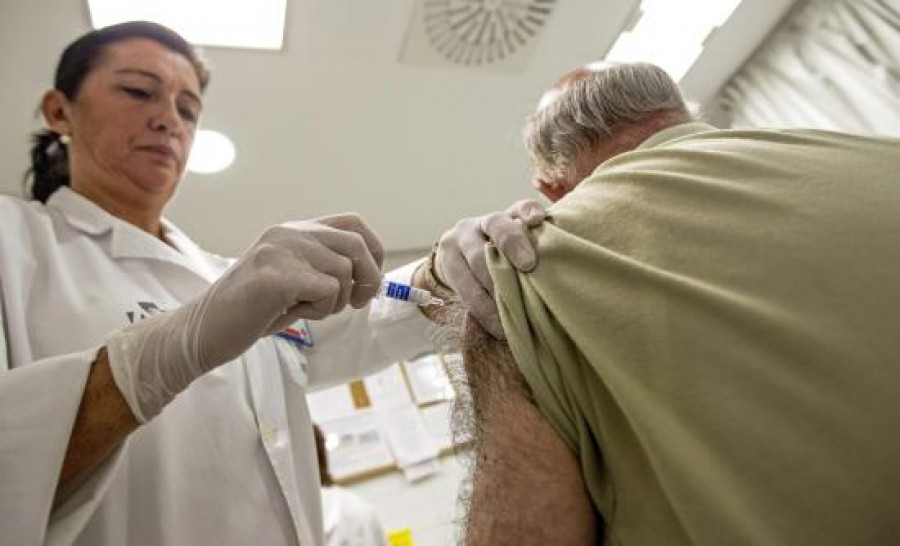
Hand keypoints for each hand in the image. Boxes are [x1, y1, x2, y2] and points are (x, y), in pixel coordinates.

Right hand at [106, 213, 383, 420]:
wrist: (203, 331)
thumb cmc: (252, 311)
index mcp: (294, 230)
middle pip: (356, 245)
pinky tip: (296, 313)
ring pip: (343, 272)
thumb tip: (371, 275)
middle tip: (352, 305)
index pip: (354, 223)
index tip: (367, 283)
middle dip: (367, 280)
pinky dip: (322, 308)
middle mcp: (288, 233)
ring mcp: (280, 250)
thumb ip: (325, 269)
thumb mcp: (294, 281)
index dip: (374, 252)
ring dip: (336, 300)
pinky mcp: (274, 275)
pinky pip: (327, 289)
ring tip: (307, 309)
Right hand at [435, 199, 544, 338]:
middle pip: (496, 227)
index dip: (528, 211)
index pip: (519, 207)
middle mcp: (480, 223)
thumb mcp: (516, 250)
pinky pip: (465, 289)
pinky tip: (498, 326)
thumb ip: (535, 252)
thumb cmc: (499, 258)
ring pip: (477, 259)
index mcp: (505, 217)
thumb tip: (564, 274)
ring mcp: (459, 241)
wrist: (456, 260)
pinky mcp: (446, 263)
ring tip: (516, 307)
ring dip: (498, 286)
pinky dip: (484, 310)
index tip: (537, 220)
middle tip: (529, 266)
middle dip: (513, 247)